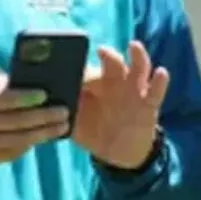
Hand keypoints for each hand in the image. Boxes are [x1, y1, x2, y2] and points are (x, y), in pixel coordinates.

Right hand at [0, 71, 69, 171]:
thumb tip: (19, 80)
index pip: (3, 99)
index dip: (25, 97)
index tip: (45, 94)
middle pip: (16, 121)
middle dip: (43, 116)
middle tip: (64, 111)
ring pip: (18, 139)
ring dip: (43, 134)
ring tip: (62, 126)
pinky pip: (12, 152)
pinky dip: (29, 144)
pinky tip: (44, 137)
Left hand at [73, 41, 169, 169]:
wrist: (120, 153)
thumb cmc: (93, 130)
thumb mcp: (75, 123)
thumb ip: (61, 114)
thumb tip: (39, 106)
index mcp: (95, 84)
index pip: (87, 70)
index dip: (80, 67)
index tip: (71, 63)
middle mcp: (115, 82)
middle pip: (113, 63)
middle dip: (108, 56)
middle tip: (101, 51)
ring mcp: (134, 91)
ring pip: (138, 69)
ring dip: (138, 56)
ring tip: (134, 46)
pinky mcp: (149, 105)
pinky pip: (156, 91)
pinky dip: (160, 81)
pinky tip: (161, 73)